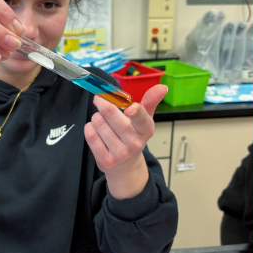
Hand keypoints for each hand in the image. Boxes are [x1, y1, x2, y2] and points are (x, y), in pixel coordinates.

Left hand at [84, 85, 167, 199]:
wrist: (126, 166)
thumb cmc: (134, 136)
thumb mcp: (145, 120)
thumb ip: (151, 101)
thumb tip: (162, 87)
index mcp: (146, 130)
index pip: (142, 119)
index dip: (135, 111)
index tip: (129, 108)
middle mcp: (134, 143)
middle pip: (110, 114)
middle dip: (102, 102)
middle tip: (99, 99)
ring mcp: (120, 153)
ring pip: (98, 123)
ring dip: (96, 117)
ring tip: (101, 120)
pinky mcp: (105, 161)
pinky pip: (90, 135)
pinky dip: (89, 128)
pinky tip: (96, 130)